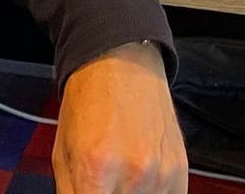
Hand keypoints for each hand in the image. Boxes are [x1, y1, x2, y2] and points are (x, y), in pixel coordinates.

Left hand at [54, 42, 187, 193]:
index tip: (93, 193)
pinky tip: (140, 182)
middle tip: (104, 186)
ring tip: (120, 180)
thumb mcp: (63, 155)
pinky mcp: (180, 172)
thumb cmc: (88, 104)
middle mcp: (133, 176)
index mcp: (95, 170)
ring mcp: (161, 175)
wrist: (121, 63)